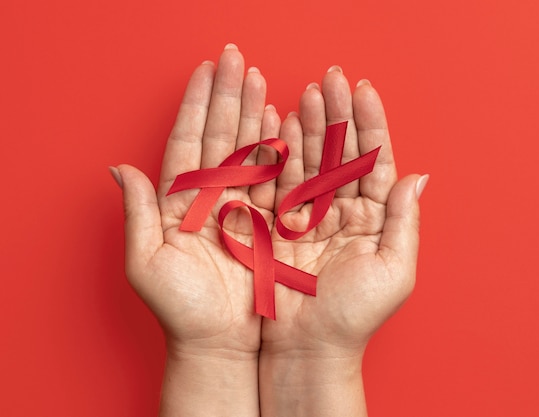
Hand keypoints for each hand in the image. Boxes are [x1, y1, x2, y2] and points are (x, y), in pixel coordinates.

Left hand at [113, 44, 277, 415]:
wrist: (220, 342)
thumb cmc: (181, 310)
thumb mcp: (147, 264)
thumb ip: (137, 214)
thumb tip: (118, 169)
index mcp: (178, 202)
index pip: (188, 141)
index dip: (197, 104)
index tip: (207, 71)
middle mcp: (208, 198)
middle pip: (219, 136)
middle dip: (228, 96)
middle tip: (238, 60)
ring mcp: (239, 206)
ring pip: (247, 150)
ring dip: (253, 113)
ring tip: (260, 80)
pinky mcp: (265, 221)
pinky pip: (272, 178)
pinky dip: (276, 148)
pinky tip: (279, 121)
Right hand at [259, 66, 427, 415]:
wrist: (308, 347)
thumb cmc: (354, 315)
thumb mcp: (395, 270)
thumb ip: (404, 221)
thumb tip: (418, 177)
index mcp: (375, 218)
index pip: (375, 160)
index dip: (370, 124)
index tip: (364, 89)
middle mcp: (344, 211)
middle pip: (342, 152)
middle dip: (339, 114)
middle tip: (332, 79)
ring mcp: (311, 214)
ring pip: (312, 160)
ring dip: (310, 126)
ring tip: (307, 93)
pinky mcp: (280, 224)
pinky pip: (282, 181)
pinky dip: (281, 153)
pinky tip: (281, 125)